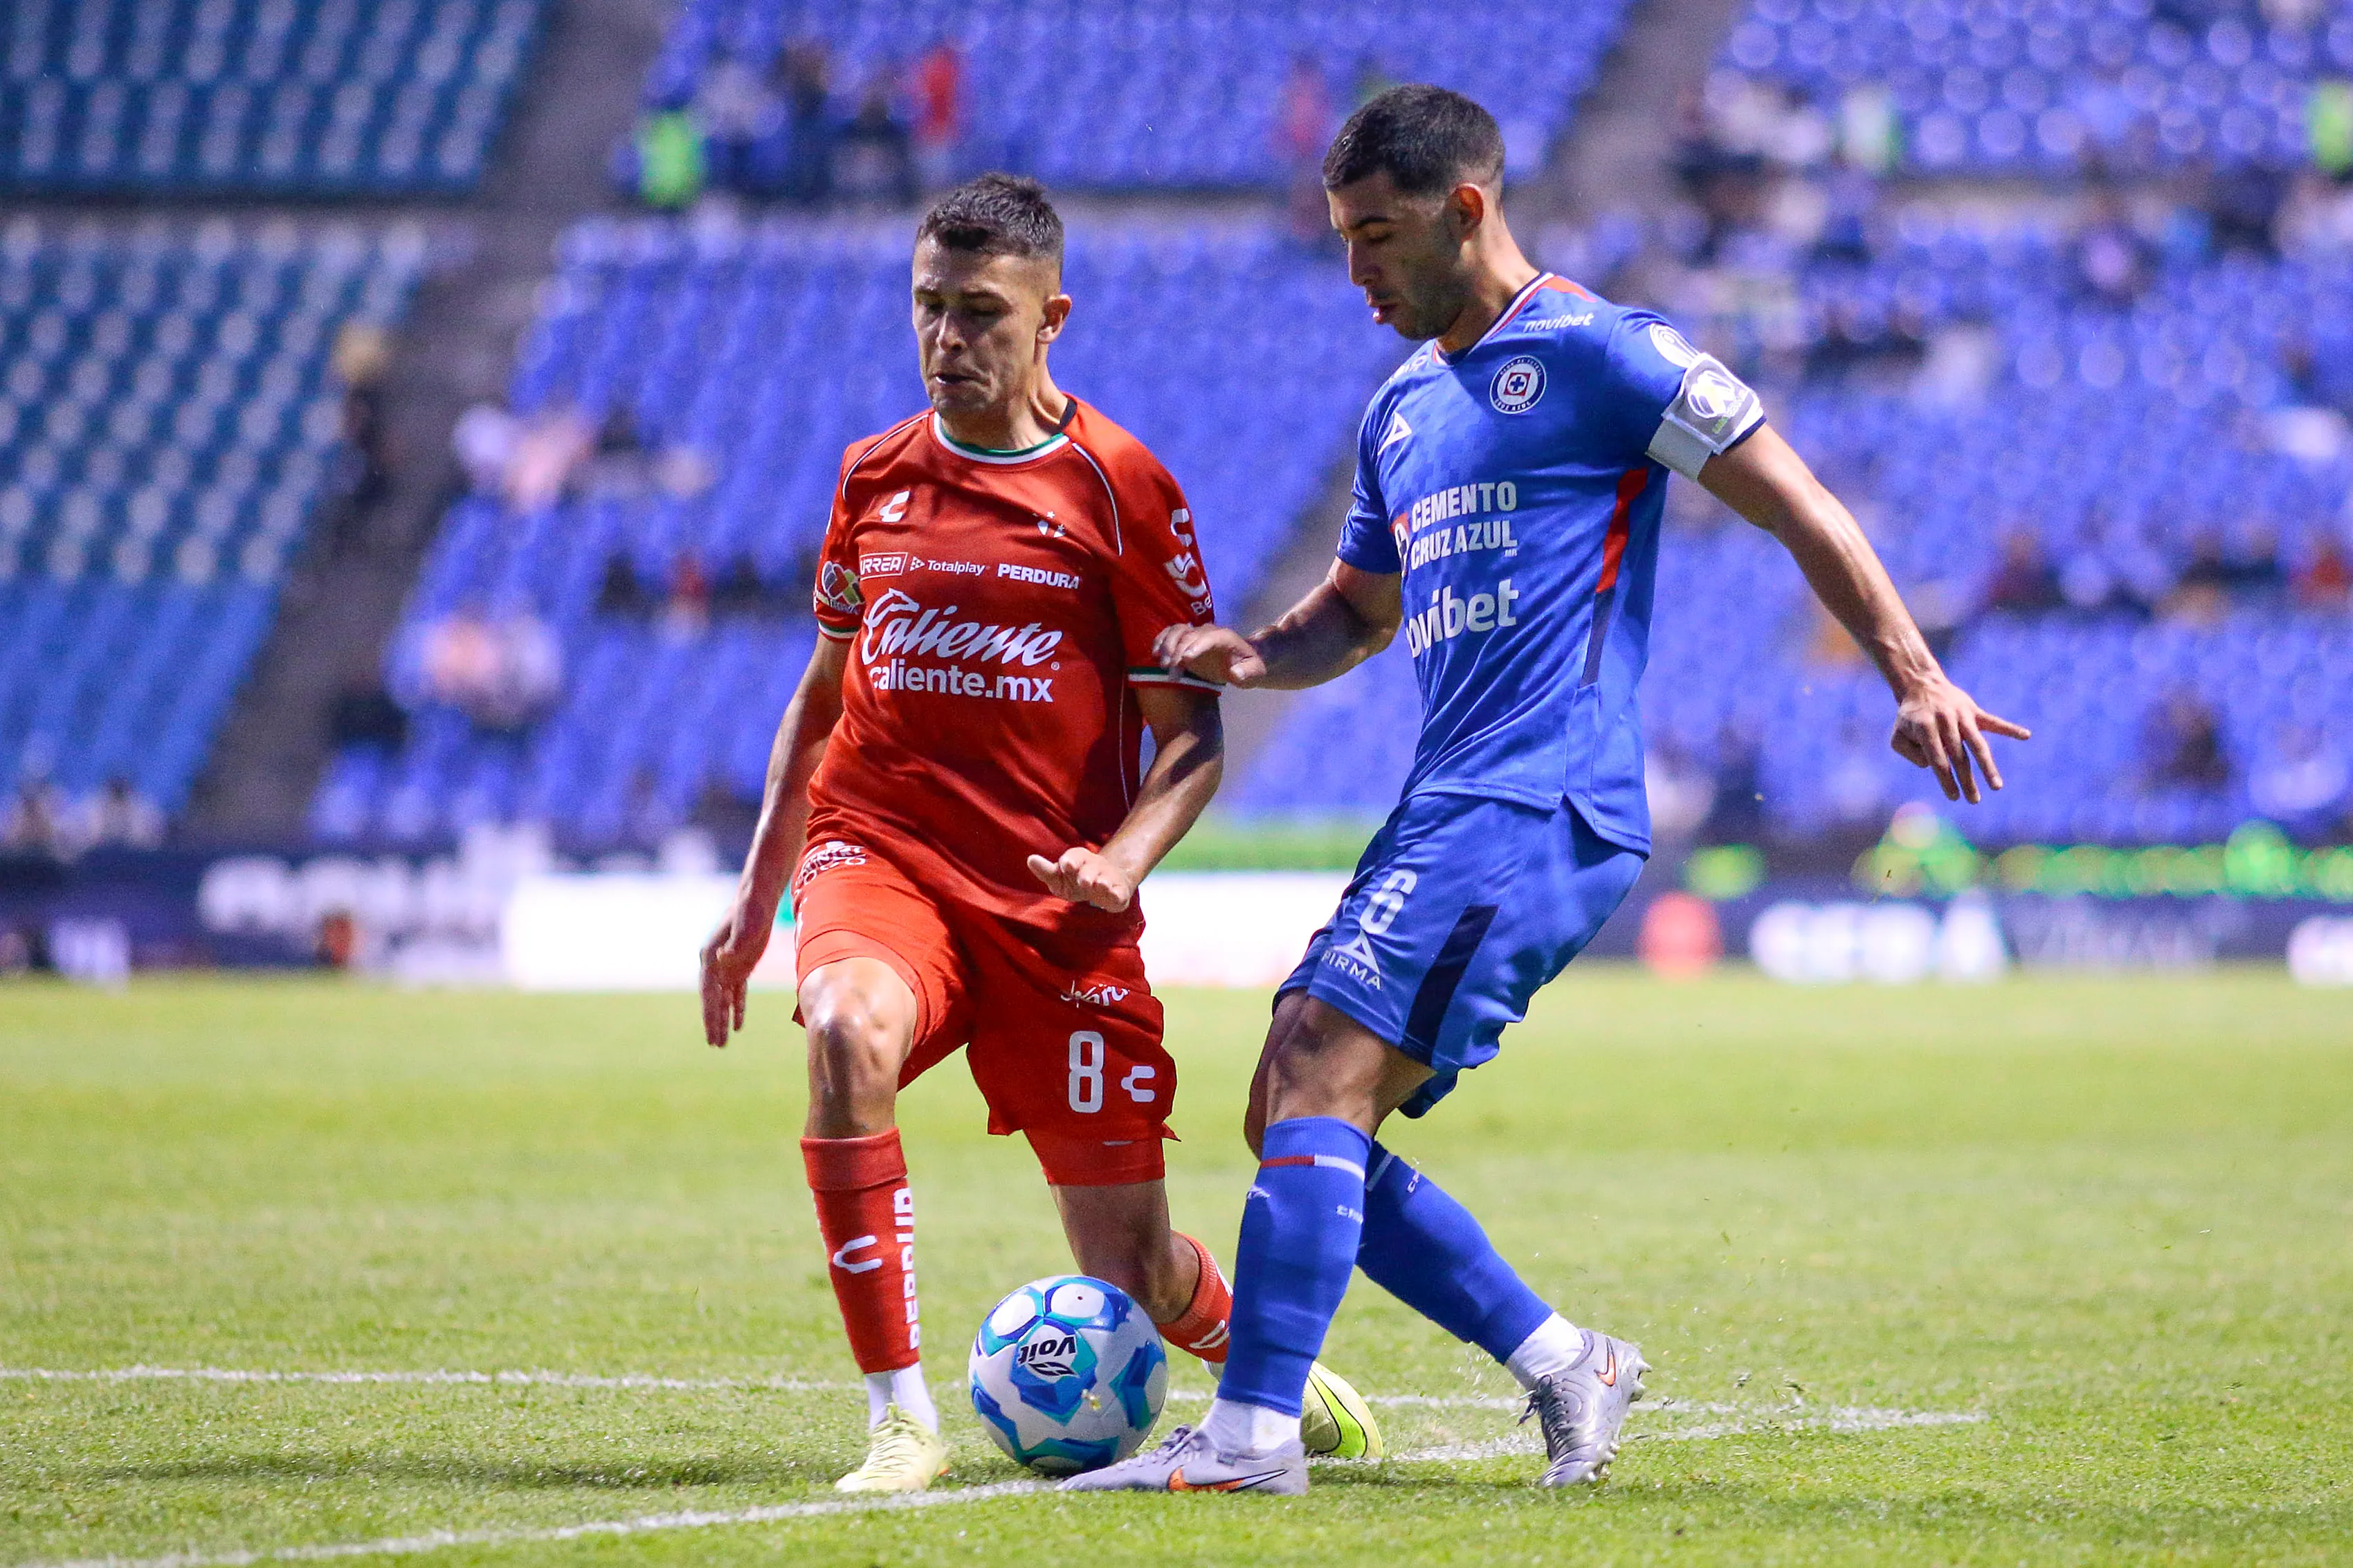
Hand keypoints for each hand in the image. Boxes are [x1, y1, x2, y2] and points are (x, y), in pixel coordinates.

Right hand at [699, 896, 774, 1046]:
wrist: (758, 900)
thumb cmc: (750, 910)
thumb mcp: (745, 926)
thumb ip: (735, 943)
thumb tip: (723, 958)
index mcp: (710, 956)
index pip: (708, 991)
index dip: (710, 1013)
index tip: (711, 1031)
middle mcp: (715, 964)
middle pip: (712, 999)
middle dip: (713, 1022)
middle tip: (715, 1045)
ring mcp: (726, 966)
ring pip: (723, 999)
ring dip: (723, 1020)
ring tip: (722, 1043)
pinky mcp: (740, 967)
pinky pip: (736, 993)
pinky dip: (736, 1009)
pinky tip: (737, 1025)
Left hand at [1027, 846, 1135, 912]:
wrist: (1105, 885)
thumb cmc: (1075, 880)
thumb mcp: (1059, 878)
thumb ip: (1046, 871)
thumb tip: (1030, 859)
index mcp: (1079, 859)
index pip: (1075, 856)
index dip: (1071, 860)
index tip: (1066, 865)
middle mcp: (1095, 866)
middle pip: (1091, 868)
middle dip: (1087, 874)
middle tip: (1083, 881)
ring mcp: (1108, 878)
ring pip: (1106, 878)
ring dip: (1103, 881)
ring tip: (1099, 885)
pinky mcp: (1119, 892)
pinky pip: (1120, 892)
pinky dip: (1118, 894)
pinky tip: (1115, 896)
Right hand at [1152, 623, 1265, 687]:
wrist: (1242, 662)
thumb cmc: (1249, 668)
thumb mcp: (1255, 673)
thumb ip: (1248, 672)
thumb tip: (1235, 673)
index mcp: (1225, 637)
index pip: (1209, 637)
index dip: (1196, 646)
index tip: (1184, 660)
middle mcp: (1208, 632)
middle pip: (1189, 634)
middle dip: (1177, 650)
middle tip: (1169, 670)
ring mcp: (1196, 634)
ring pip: (1177, 630)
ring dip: (1166, 645)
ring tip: (1161, 665)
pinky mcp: (1185, 640)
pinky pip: (1170, 633)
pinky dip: (1160, 641)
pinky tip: (1153, 655)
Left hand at [1890, 676, 2030, 804]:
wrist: (1921, 686)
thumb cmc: (1909, 717)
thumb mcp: (1897, 736)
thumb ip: (1909, 753)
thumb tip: (1931, 765)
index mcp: (1925, 729)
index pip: (1937, 760)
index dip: (1946, 779)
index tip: (1954, 797)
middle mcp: (1945, 722)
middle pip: (1959, 756)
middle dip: (1967, 780)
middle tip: (1974, 801)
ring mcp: (1962, 716)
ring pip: (1978, 744)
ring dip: (1988, 766)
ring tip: (1996, 786)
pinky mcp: (1974, 711)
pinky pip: (1994, 722)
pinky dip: (2009, 728)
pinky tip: (2026, 735)